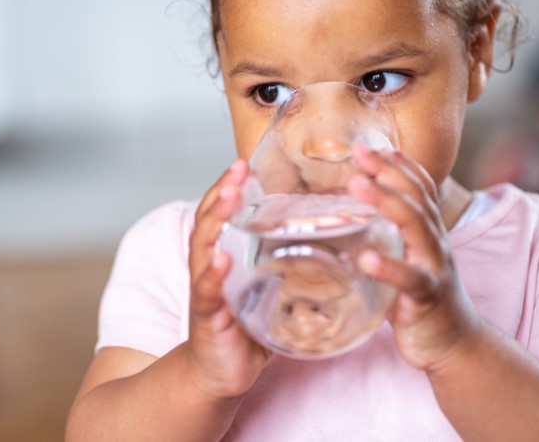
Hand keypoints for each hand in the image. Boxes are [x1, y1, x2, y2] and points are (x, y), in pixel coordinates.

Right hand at [184, 160, 270, 399]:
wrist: (219, 374)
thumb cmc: (244, 330)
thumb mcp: (269, 292)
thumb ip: (290, 272)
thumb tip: (334, 254)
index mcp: (222, 256)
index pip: (221, 213)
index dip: (229, 187)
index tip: (243, 164)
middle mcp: (208, 267)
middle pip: (208, 220)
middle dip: (222, 192)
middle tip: (238, 170)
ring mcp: (205, 290)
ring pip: (204, 248)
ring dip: (215, 221)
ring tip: (228, 198)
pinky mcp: (207, 316)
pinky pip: (207, 291)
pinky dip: (213, 273)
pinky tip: (221, 258)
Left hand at [346, 144, 483, 372]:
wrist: (455, 343)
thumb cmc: (422, 298)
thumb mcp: (405, 259)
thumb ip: (385, 238)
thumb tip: (344, 219)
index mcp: (428, 231)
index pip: (419, 187)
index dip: (398, 164)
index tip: (372, 146)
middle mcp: (435, 242)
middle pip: (415, 197)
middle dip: (388, 171)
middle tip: (359, 152)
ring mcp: (434, 266)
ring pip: (415, 226)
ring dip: (386, 202)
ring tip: (358, 185)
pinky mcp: (428, 296)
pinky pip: (410, 278)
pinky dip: (389, 267)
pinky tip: (367, 258)